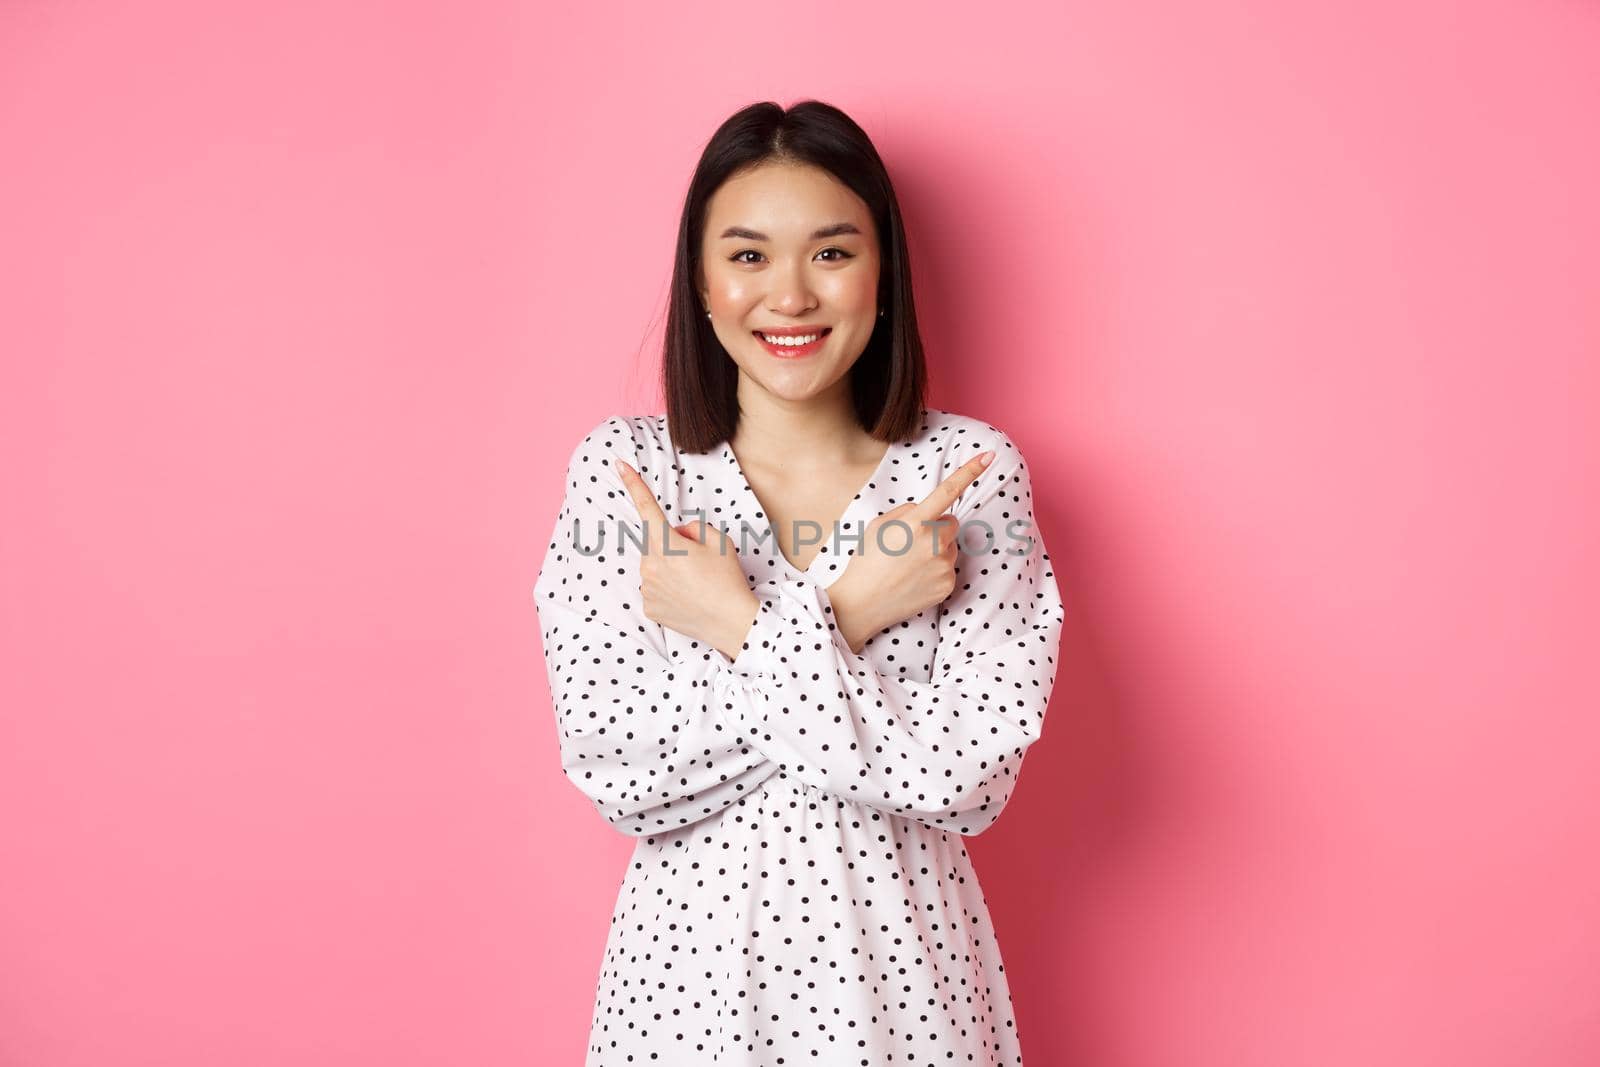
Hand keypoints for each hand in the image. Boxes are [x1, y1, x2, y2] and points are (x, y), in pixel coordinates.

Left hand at [613, 456, 759, 659]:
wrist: (733, 624)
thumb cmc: (728, 580)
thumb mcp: (719, 541)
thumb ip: (693, 527)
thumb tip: (677, 533)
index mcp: (667, 545)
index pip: (646, 508)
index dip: (633, 484)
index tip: (618, 465)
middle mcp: (650, 566)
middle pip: (655, 542)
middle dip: (672, 544)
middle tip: (699, 561)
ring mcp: (647, 589)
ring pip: (654, 566)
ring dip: (670, 568)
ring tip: (696, 583)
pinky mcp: (649, 608)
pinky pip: (654, 588)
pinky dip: (668, 589)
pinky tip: (687, 598)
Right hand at [827, 449, 995, 652]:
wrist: (861, 605)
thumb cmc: (866, 561)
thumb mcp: (878, 525)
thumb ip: (907, 511)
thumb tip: (926, 511)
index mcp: (915, 523)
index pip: (948, 491)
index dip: (970, 471)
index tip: (989, 456)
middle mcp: (934, 543)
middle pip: (952, 523)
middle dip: (937, 528)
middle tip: (911, 543)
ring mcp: (943, 566)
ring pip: (951, 547)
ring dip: (937, 550)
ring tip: (908, 565)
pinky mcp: (947, 586)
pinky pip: (949, 569)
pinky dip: (936, 571)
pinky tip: (914, 580)